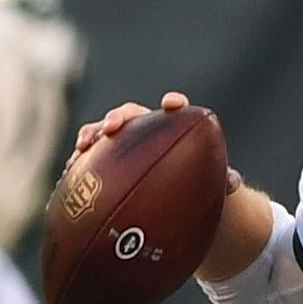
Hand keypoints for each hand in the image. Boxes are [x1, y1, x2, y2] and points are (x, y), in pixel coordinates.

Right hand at [66, 91, 242, 192]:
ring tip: (82, 147)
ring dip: (91, 135)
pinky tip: (69, 176)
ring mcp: (121, 145)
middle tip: (112, 127)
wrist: (175, 199)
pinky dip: (79, 165)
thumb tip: (233, 184)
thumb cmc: (196, 186)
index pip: (172, 111)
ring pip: (102, 133)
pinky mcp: (105, 163)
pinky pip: (89, 160)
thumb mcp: (212, 186)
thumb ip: (223, 181)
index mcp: (171, 130)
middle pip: (129, 115)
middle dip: (118, 117)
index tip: (173, 104)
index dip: (172, 104)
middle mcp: (144, 131)